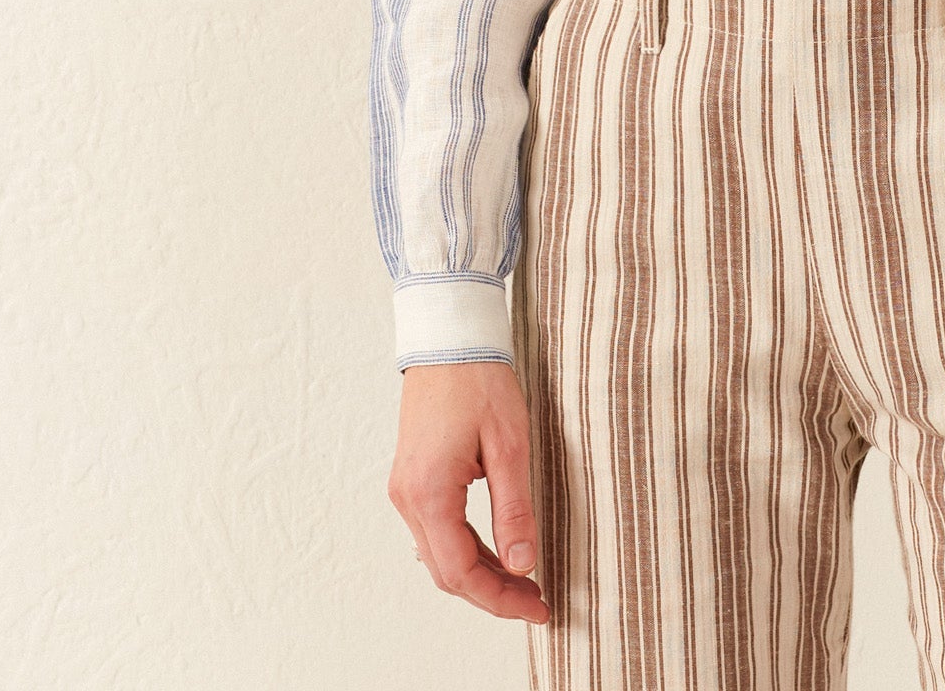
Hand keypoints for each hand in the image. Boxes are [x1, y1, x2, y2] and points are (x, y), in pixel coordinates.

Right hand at [388, 361, 551, 622]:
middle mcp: (408, 498)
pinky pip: (435, 532)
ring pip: (439, 556)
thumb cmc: (480, 381)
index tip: (539, 606)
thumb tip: (523, 564)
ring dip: (479, 574)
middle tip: (538, 600)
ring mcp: (405, 489)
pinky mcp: (411, 479)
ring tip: (523, 580)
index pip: (461, 572)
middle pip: (446, 572)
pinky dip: (464, 550)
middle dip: (492, 594)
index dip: (501, 599)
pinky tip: (496, 552)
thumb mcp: (509, 444)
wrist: (449, 338)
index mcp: (430, 492)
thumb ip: (515, 509)